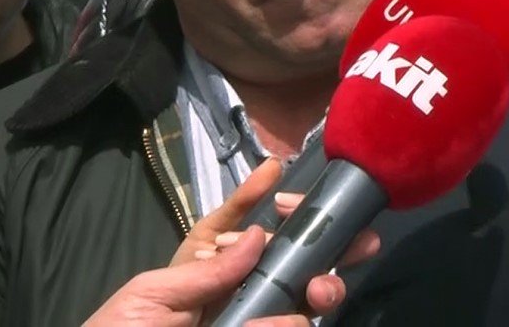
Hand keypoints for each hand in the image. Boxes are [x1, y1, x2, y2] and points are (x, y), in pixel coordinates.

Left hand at [169, 158, 378, 318]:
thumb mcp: (152, 295)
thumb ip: (207, 269)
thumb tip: (259, 235)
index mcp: (212, 276)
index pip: (257, 236)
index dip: (281, 212)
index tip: (292, 194)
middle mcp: (242, 301)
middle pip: (297, 267)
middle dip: (329, 249)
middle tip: (356, 243)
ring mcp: (258, 324)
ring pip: (306, 305)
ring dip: (325, 288)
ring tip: (321, 291)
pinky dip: (294, 323)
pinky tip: (289, 320)